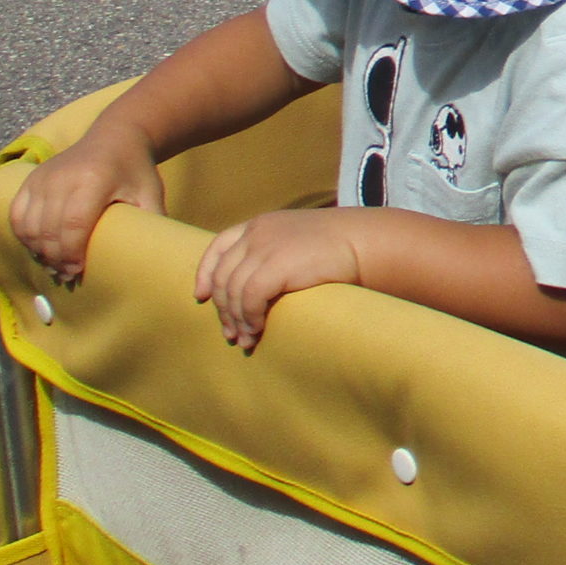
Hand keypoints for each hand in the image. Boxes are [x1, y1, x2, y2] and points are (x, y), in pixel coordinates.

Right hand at [10, 122, 165, 285]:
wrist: (115, 137)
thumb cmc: (135, 170)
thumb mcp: (150, 193)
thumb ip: (152, 221)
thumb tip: (156, 257)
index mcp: (93, 180)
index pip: (73, 224)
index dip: (71, 253)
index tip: (77, 272)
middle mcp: (62, 177)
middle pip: (48, 229)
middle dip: (55, 259)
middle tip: (67, 276)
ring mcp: (43, 177)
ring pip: (29, 226)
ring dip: (38, 251)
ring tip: (54, 266)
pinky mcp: (31, 179)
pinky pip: (17, 215)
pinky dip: (23, 236)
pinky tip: (38, 249)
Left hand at [194, 210, 363, 351]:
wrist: (365, 242)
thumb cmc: (338, 246)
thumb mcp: (296, 241)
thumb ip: (273, 253)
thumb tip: (254, 287)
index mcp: (260, 224)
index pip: (218, 246)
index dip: (204, 274)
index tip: (200, 297)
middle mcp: (257, 233)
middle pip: (222, 275)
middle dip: (222, 308)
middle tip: (230, 334)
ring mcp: (265, 247)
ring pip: (232, 291)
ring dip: (235, 320)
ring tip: (244, 340)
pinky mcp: (275, 266)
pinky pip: (248, 299)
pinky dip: (248, 319)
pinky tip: (256, 331)